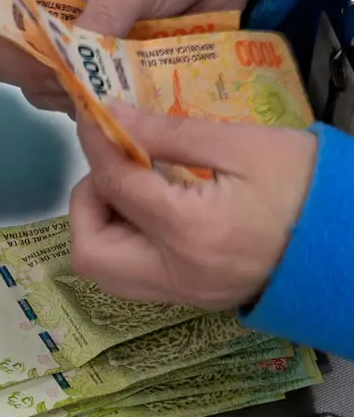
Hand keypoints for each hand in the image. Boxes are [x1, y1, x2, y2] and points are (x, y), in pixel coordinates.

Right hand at [0, 0, 260, 114]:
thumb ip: (101, 22)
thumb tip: (81, 75)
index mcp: (42, 6)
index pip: (1, 51)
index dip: (20, 67)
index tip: (59, 66)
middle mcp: (58, 42)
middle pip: (34, 87)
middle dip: (67, 91)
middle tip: (108, 78)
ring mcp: (90, 68)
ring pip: (71, 108)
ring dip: (99, 107)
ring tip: (136, 87)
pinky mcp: (122, 88)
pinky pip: (112, 116)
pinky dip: (128, 116)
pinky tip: (149, 103)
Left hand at [68, 104, 316, 309]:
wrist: (351, 242)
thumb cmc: (307, 186)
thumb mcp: (244, 144)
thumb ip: (169, 133)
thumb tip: (112, 118)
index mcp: (191, 232)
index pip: (115, 187)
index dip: (96, 146)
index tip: (92, 117)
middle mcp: (176, 274)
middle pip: (89, 251)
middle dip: (89, 203)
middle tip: (118, 167)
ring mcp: (182, 295)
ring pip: (104, 271)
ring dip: (101, 225)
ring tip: (134, 187)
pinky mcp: (189, 300)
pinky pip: (131, 277)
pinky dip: (123, 242)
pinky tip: (151, 208)